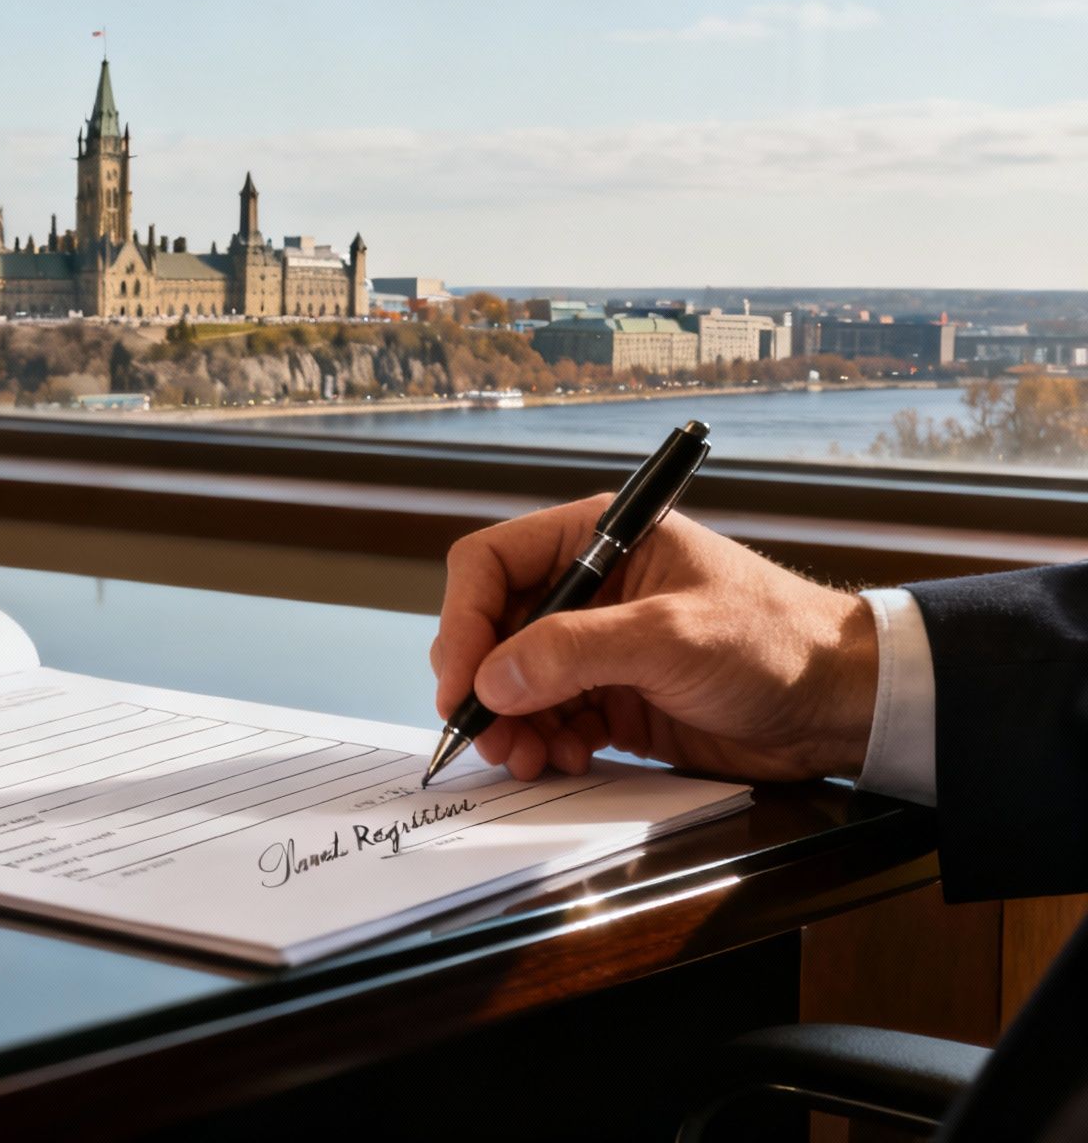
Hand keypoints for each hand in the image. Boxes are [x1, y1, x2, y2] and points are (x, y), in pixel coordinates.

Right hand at [430, 495, 879, 783]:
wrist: (841, 705)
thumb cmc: (778, 642)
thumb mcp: (672, 636)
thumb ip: (575, 652)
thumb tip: (493, 678)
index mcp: (598, 541)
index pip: (491, 565)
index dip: (463, 621)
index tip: (460, 681)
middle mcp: (589, 590)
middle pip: (493, 630)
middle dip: (483, 685)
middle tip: (486, 735)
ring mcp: (599, 647)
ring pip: (515, 683)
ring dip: (510, 724)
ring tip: (524, 758)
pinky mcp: (614, 698)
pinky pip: (551, 719)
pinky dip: (544, 744)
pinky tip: (564, 759)